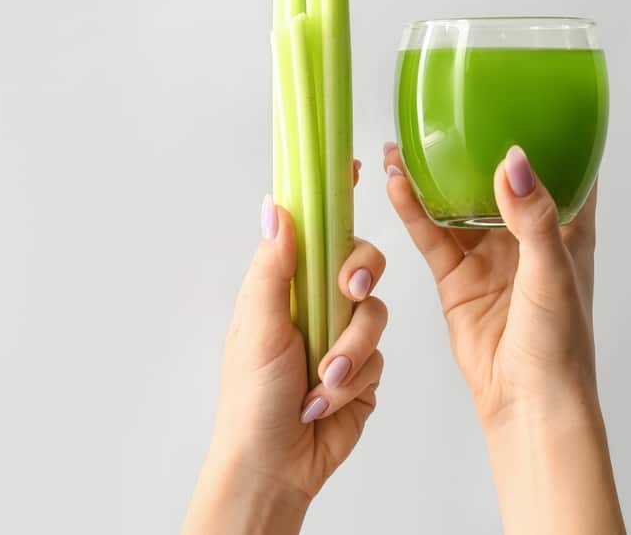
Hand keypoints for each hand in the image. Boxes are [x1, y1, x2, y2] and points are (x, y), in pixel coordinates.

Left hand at [183, 162, 387, 534]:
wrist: (275, 465)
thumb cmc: (250, 400)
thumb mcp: (259, 327)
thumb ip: (273, 268)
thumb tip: (276, 208)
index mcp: (286, 285)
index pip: (315, 229)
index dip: (334, 196)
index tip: (351, 164)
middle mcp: (318, 302)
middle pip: (361, 261)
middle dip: (359, 278)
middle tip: (348, 292)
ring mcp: (344, 334)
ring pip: (375, 313)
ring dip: (349, 351)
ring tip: (320, 382)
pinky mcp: (364, 368)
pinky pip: (380, 356)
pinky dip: (354, 380)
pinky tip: (326, 400)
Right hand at [384, 143, 623, 534]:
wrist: (526, 401)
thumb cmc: (559, 344)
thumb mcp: (553, 271)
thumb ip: (533, 215)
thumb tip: (514, 160)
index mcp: (566, 227)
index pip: (567, 166)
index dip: (553, 130)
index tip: (531, 91)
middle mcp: (526, 235)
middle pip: (498, 178)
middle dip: (474, 146)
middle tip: (448, 111)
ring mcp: (489, 255)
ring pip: (456, 203)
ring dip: (433, 175)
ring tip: (404, 141)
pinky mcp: (456, 278)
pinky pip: (432, 235)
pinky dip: (413, 211)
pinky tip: (396, 185)